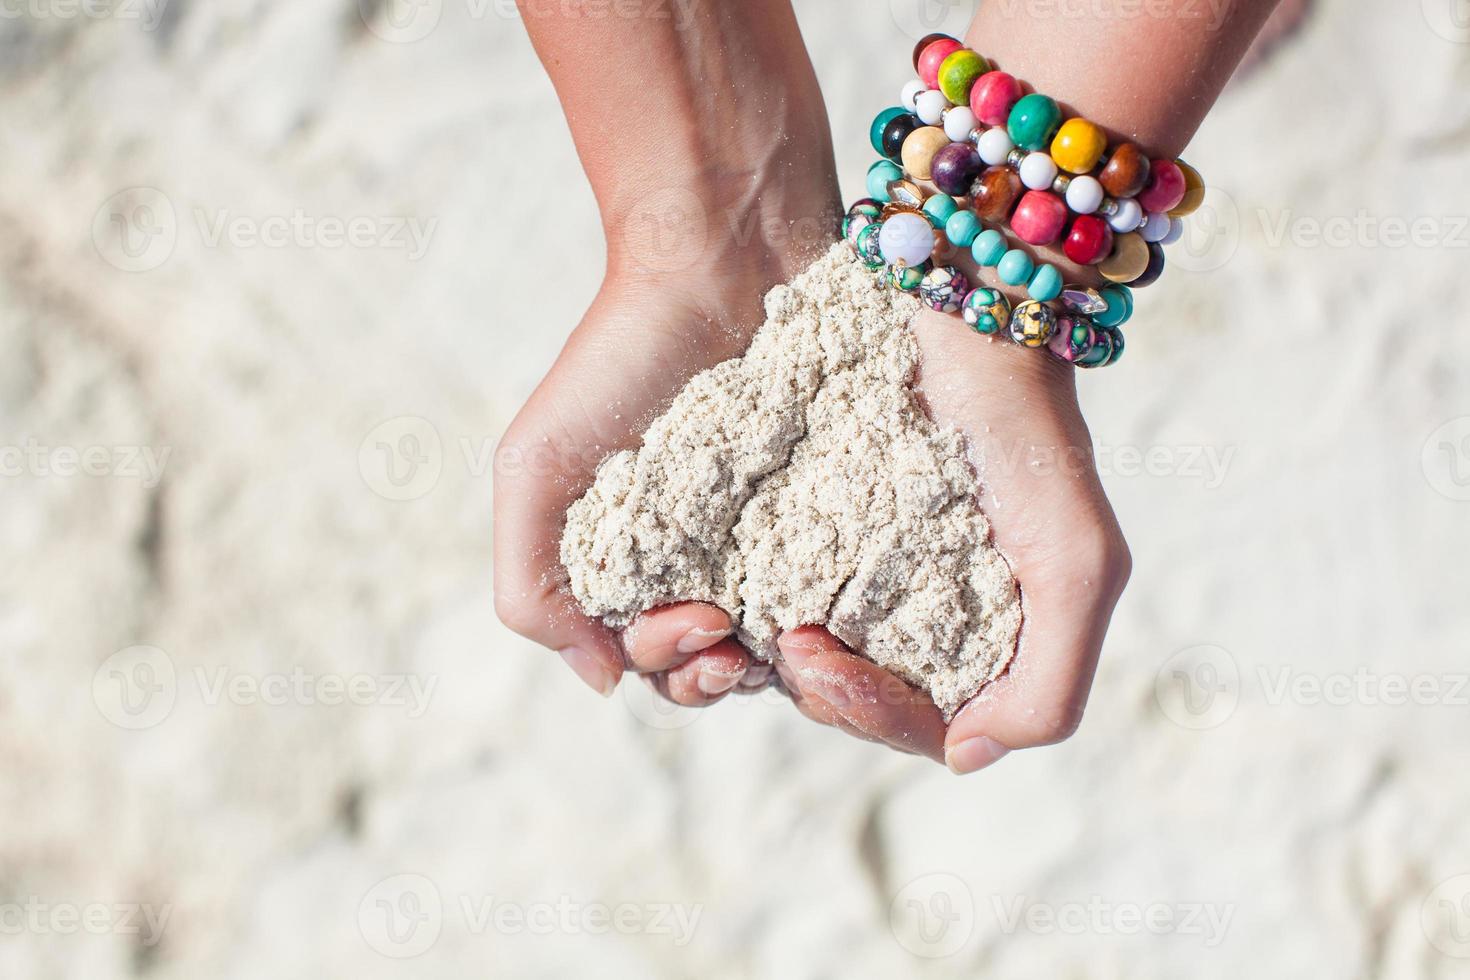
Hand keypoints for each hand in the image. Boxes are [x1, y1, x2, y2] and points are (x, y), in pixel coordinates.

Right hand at [493, 176, 839, 704]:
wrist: (715, 266)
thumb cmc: (615, 363)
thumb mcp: (535, 471)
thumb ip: (530, 586)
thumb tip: (600, 680)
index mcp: (632, 562)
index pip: (648, 658)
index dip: (668, 663)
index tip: (698, 624)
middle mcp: (701, 560)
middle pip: (715, 664)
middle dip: (719, 673)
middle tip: (735, 639)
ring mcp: (772, 535)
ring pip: (781, 637)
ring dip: (781, 654)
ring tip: (792, 634)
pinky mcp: (836, 504)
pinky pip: (846, 580)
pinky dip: (842, 606)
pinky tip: (844, 599)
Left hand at [773, 308, 1130, 771]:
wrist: (963, 307)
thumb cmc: (1027, 434)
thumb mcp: (1077, 562)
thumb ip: (1051, 681)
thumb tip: (966, 755)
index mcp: (984, 635)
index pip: (923, 725)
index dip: (872, 714)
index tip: (820, 659)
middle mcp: (922, 612)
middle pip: (859, 702)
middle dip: (817, 689)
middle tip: (784, 639)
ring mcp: (863, 568)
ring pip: (808, 660)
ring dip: (769, 661)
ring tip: (741, 623)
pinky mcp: (810, 522)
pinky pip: (769, 592)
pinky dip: (742, 610)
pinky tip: (718, 595)